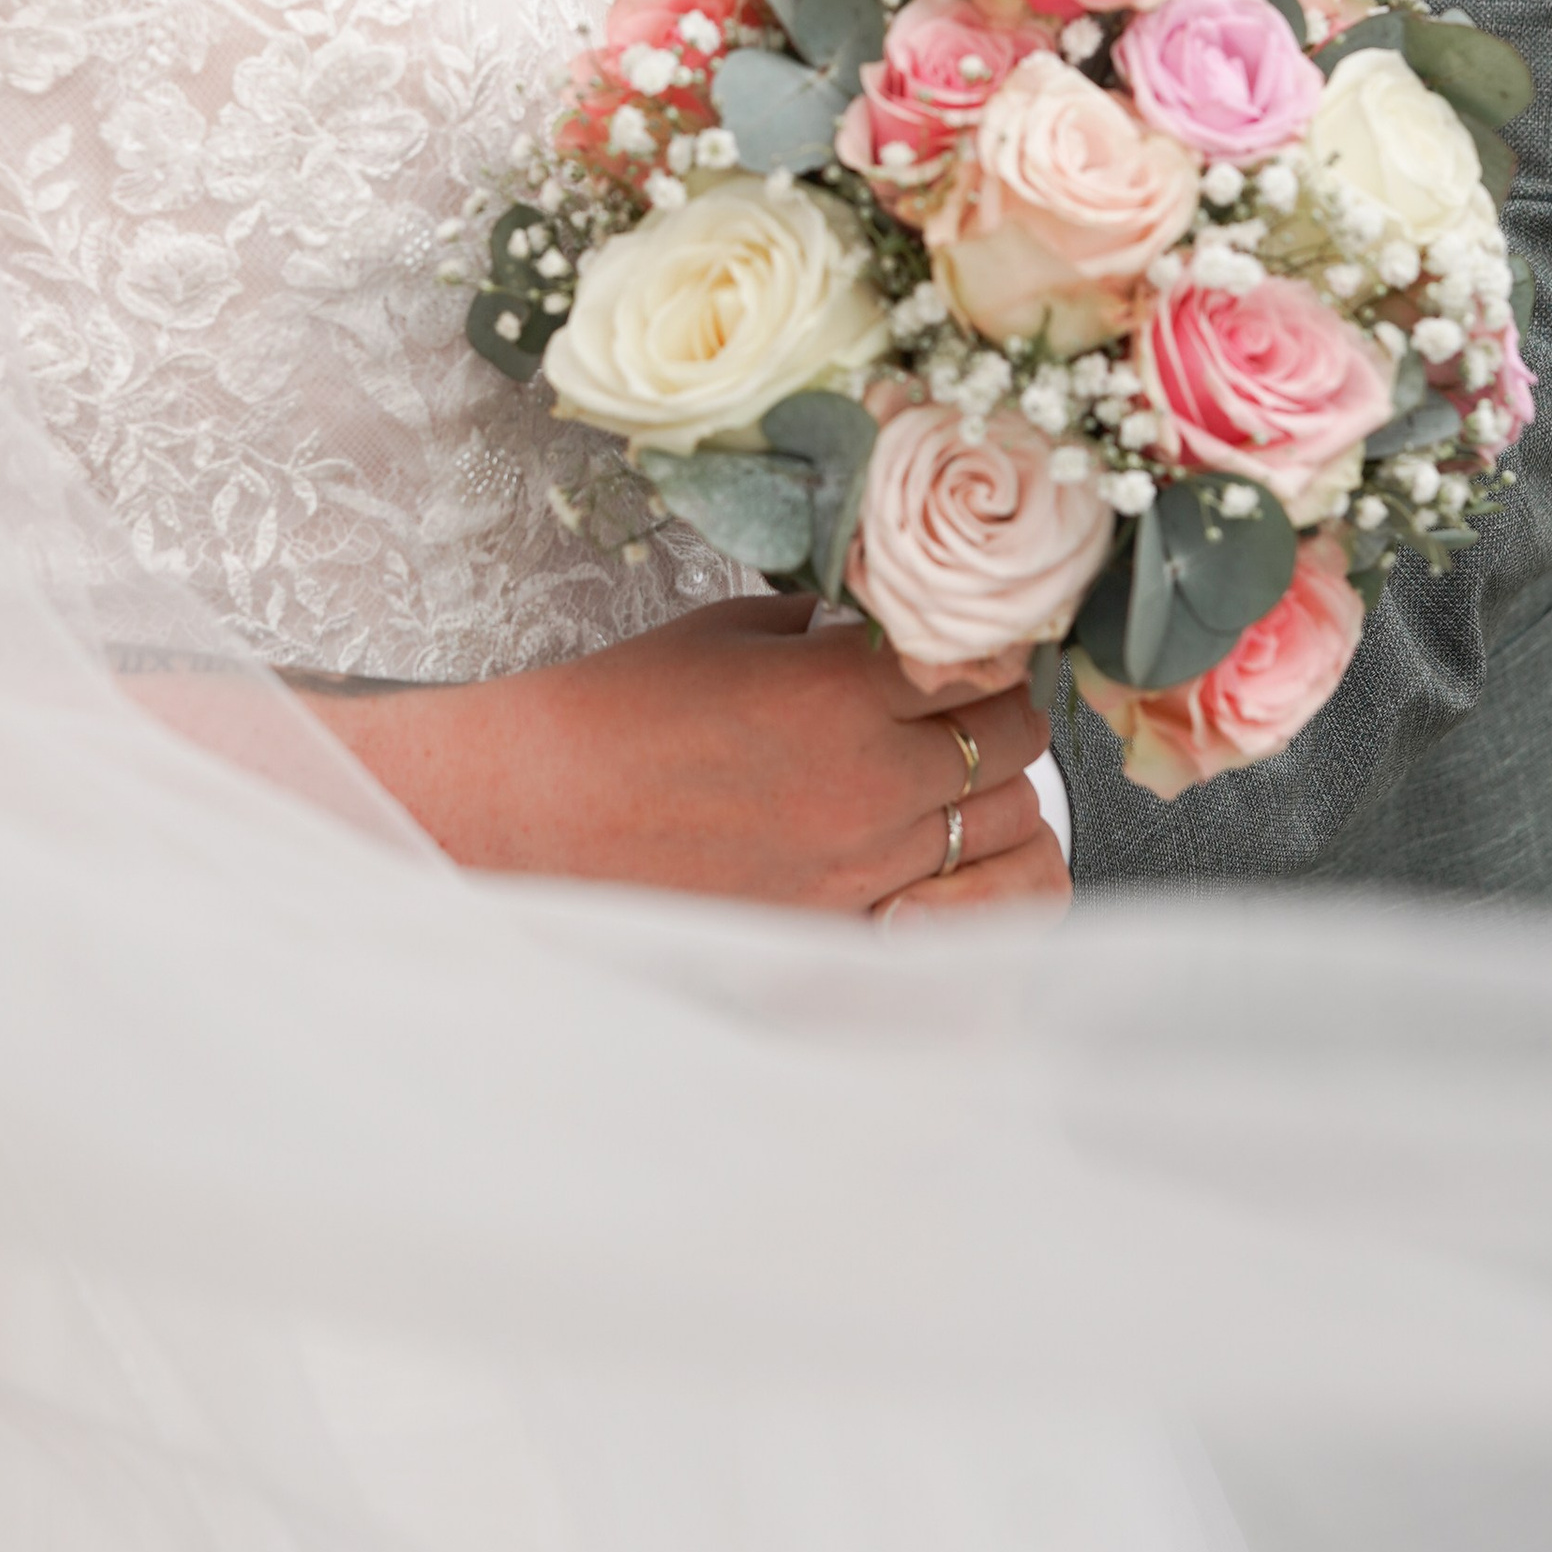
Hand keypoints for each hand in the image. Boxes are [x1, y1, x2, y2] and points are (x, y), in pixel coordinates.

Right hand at [305, 598, 1055, 915]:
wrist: (533, 815)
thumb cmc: (617, 712)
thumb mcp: (729, 631)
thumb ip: (829, 624)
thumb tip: (892, 618)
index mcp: (841, 689)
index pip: (996, 655)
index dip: (996, 641)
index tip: (976, 638)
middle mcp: (869, 783)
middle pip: (1019, 740)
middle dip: (1001, 712)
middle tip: (960, 703)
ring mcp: (863, 869)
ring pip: (1012, 831)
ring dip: (993, 797)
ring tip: (945, 779)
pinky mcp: (842, 933)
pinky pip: (967, 912)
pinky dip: (970, 879)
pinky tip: (930, 855)